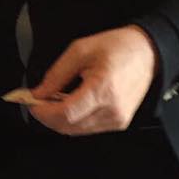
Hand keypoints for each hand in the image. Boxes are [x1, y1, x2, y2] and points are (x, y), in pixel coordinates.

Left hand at [29, 26, 156, 135]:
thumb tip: (39, 92)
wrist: (148, 53)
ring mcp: (118, 119)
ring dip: (59, 119)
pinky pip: (88, 127)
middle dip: (47, 116)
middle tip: (36, 101)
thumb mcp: (80, 51)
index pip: (66, 113)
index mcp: (103, 90)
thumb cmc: (119, 48)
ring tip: (51, 100)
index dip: (43, 111)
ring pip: (77, 130)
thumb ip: (56, 74)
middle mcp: (113, 110)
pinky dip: (73, 119)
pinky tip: (67, 104)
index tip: (31, 102)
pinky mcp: (119, 122)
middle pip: (69, 126)